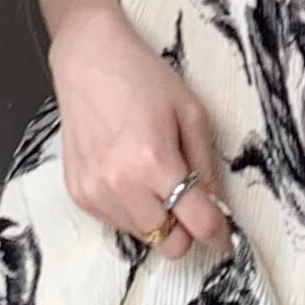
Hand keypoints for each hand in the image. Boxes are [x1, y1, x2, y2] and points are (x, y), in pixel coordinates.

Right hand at [48, 0, 231, 262]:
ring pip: (143, 237)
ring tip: (155, 179)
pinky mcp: (78, 193)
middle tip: (190, 204)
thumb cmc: (143, 77)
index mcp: (155, 161)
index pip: (197, 223)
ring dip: (158, 220)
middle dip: (187, 230)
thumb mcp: (191, 111)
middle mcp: (121, 184)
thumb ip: (206, 163)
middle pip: (170, 244)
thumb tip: (216, 205)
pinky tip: (130, 175)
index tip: (226, 238)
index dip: (219, 235)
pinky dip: (132, 210)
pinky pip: (117, 223)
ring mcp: (95, 192)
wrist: (87, 59)